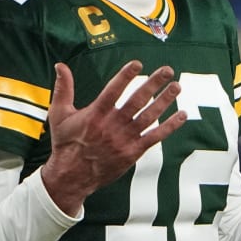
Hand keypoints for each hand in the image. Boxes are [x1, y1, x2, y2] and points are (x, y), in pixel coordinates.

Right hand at [41, 61, 186, 214]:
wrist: (71, 176)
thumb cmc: (65, 144)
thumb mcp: (59, 115)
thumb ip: (63, 89)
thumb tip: (61, 65)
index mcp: (95, 114)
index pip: (113, 90)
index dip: (125, 76)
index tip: (138, 63)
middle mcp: (112, 125)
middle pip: (137, 100)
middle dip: (154, 84)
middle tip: (167, 71)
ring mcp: (124, 139)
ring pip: (149, 116)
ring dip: (165, 101)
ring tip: (176, 87)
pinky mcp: (133, 152)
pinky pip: (155, 137)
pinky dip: (169, 126)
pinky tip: (181, 115)